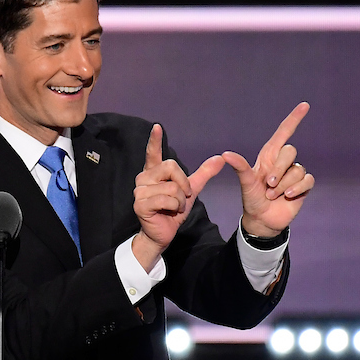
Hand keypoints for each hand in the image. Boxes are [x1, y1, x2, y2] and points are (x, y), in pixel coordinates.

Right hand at [131, 124, 223, 270]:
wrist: (163, 233)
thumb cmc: (173, 210)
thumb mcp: (191, 190)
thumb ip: (203, 173)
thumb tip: (220, 158)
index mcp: (154, 172)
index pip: (153, 153)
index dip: (155, 140)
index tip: (157, 127)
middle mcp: (144, 178)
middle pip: (171, 167)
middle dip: (184, 184)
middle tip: (181, 197)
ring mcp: (140, 190)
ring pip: (172, 186)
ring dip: (179, 200)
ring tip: (172, 208)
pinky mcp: (140, 203)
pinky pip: (167, 199)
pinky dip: (174, 207)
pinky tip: (167, 213)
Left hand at [223, 102, 313, 237]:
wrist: (262, 219)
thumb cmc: (252, 198)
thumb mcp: (246, 183)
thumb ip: (240, 167)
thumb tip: (225, 154)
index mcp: (269, 156)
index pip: (284, 132)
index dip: (294, 118)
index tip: (305, 105)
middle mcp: (283, 162)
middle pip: (290, 151)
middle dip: (279, 169)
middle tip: (268, 185)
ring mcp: (294, 173)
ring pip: (298, 170)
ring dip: (284, 185)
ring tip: (274, 195)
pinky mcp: (303, 186)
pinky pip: (307, 180)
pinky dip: (297, 188)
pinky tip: (288, 196)